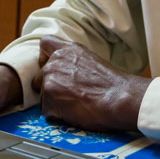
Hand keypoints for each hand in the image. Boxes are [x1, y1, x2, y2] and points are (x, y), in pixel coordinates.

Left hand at [33, 36, 150, 131]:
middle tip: (68, 96)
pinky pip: (47, 110)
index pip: (44, 43)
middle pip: (39, 76)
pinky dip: (58, 114)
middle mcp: (55, 60)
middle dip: (50, 88)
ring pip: (43, 96)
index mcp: (68, 49)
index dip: (44, 58)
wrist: (120, 98)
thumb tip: (68, 75)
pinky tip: (74, 113)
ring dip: (55, 102)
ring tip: (76, 105)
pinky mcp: (49, 97)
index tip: (51, 68)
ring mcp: (50, 78)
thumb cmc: (113, 85)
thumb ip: (74, 63)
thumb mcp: (92, 61)